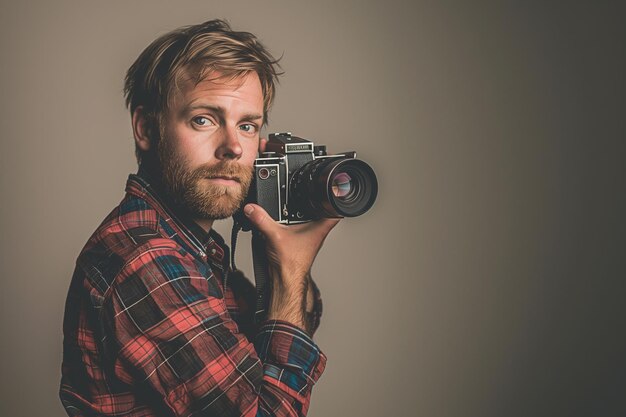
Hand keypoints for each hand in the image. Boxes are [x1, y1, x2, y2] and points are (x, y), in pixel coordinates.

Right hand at [243, 203, 338, 331]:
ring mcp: (309, 237)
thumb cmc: (290, 264)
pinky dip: (293, 220)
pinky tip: (283, 219)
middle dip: (317, 200)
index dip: (335, 197)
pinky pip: (299, 226)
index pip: (335, 209)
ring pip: (311, 219)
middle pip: (324, 210)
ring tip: (296, 202)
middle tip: (311, 191)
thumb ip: (262, 219)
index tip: (333, 188)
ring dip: (304, 211)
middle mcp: (317, 231)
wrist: (285, 280)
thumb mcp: (274, 235)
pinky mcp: (300, 241)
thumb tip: (252, 208)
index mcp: (319, 227)